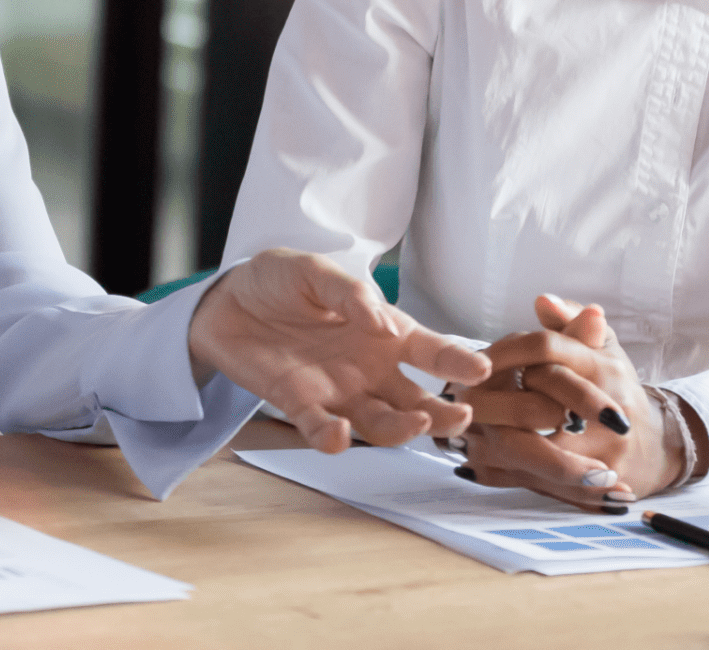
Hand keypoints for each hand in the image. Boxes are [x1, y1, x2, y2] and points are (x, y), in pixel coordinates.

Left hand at [185, 249, 489, 452]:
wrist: (226, 300)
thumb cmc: (280, 280)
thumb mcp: (315, 271)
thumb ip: (349, 293)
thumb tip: (382, 322)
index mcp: (383, 332)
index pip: (429, 349)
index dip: (457, 360)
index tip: (482, 370)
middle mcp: (368, 368)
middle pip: (415, 399)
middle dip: (442, 413)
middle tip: (461, 416)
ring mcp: (336, 390)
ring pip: (378, 422)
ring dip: (399, 429)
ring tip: (416, 424)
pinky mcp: (298, 404)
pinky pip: (320, 429)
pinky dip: (331, 438)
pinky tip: (340, 436)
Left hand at [454, 294, 693, 508]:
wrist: (656, 447)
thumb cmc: (617, 388)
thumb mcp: (604, 346)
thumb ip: (572, 321)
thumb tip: (542, 300)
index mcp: (603, 368)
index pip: (546, 349)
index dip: (506, 350)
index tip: (476, 359)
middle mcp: (607, 411)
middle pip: (535, 407)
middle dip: (494, 404)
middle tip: (463, 398)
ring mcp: (602, 454)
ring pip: (532, 451)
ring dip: (494, 439)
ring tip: (468, 428)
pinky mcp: (593, 489)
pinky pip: (539, 481)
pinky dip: (504, 471)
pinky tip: (479, 459)